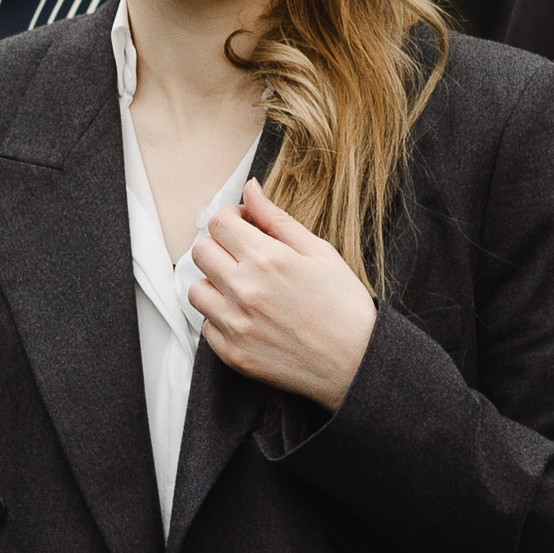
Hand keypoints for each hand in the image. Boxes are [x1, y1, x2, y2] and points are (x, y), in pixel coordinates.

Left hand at [188, 185, 378, 408]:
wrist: (357, 363)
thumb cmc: (344, 306)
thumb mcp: (319, 253)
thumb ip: (277, 219)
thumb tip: (250, 189)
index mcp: (267, 259)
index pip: (218, 223)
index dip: (231, 219)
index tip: (244, 226)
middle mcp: (244, 290)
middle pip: (201, 252)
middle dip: (220, 247)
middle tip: (243, 256)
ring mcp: (235, 324)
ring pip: (196, 290)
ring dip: (214, 285)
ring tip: (243, 290)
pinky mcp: (232, 353)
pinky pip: (206, 326)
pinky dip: (221, 319)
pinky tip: (249, 318)